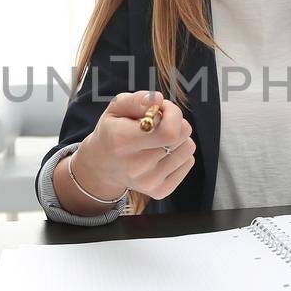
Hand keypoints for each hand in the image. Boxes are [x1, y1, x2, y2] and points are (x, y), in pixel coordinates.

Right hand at [72, 91, 195, 201]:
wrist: (102, 167)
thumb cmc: (112, 132)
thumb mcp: (116, 108)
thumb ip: (136, 100)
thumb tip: (157, 99)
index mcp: (121, 141)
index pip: (169, 131)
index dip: (172, 113)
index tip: (162, 109)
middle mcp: (135, 166)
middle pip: (180, 136)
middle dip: (176, 121)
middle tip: (160, 121)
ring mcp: (149, 182)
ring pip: (188, 148)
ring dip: (179, 137)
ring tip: (160, 137)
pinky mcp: (160, 191)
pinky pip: (188, 162)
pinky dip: (180, 152)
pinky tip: (162, 152)